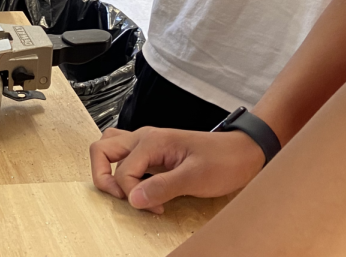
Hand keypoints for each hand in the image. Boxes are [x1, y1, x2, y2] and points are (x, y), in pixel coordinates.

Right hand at [89, 127, 265, 213]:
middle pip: (102, 149)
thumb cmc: (224, 161)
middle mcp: (145, 137)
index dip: (133, 194)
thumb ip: (162, 187)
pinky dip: (122, 169)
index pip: (123, 171)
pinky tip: (139, 186)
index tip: (155, 207)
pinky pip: (125, 155)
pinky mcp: (154, 151)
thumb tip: (133, 199)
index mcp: (152, 140)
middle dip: (102, 177)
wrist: (244, 152)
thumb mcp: (195, 177)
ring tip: (125, 191)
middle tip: (121, 198)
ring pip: (110, 148)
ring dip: (108, 169)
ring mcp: (148, 143)